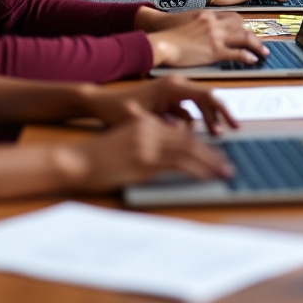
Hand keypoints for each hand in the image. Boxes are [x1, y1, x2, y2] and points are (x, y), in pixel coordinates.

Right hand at [61, 112, 232, 190]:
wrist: (76, 161)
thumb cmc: (97, 158)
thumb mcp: (126, 144)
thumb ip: (147, 145)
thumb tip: (170, 158)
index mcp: (146, 125)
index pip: (182, 133)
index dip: (202, 145)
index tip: (216, 156)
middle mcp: (150, 130)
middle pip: (190, 140)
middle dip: (212, 154)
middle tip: (227, 165)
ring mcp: (148, 144)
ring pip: (189, 150)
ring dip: (210, 162)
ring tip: (224, 172)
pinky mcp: (144, 160)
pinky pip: (178, 164)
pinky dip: (197, 169)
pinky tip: (207, 177)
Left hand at [84, 75, 238, 134]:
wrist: (100, 102)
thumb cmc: (118, 108)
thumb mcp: (143, 121)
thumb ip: (167, 128)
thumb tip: (188, 136)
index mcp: (173, 87)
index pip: (207, 96)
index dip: (222, 111)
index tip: (233, 126)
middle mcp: (175, 85)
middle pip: (207, 98)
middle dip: (220, 115)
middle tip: (232, 131)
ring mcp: (171, 92)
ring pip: (198, 105)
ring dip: (208, 119)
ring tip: (215, 135)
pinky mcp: (167, 100)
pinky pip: (187, 110)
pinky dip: (194, 121)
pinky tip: (196, 133)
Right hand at [147, 10, 269, 67]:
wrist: (161, 41)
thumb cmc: (170, 33)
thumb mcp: (188, 20)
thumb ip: (201, 22)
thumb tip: (208, 29)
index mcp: (208, 14)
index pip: (233, 16)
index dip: (242, 25)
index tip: (247, 32)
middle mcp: (215, 23)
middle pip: (242, 26)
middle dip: (253, 35)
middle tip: (260, 44)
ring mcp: (216, 37)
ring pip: (244, 38)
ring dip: (257, 46)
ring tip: (264, 53)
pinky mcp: (214, 52)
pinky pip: (236, 53)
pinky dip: (247, 56)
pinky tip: (252, 60)